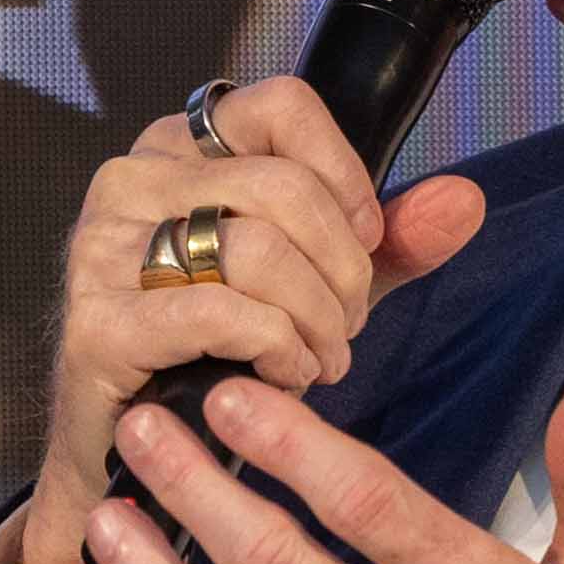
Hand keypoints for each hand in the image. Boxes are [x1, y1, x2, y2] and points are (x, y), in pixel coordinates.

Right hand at [0, 75, 488, 563]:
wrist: (132, 456)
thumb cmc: (218, 355)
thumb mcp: (316, 285)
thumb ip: (390, 243)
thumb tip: (464, 200)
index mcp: (181, 148)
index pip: (281, 107)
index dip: (346, 175)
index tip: (367, 241)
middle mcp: (131, 180)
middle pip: (283, 187)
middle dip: (343, 268)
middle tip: (349, 324)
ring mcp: (101, 248)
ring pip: (257, 248)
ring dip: (317, 317)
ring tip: (323, 357)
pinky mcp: (99, 323)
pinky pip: (221, 312)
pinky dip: (277, 347)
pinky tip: (285, 374)